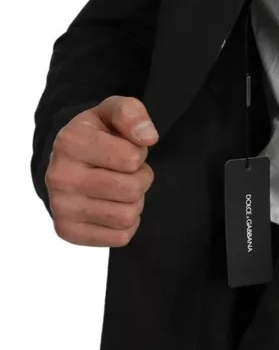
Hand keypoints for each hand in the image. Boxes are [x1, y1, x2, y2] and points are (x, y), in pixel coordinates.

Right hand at [45, 96, 158, 247]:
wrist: (69, 161)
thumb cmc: (99, 134)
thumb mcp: (113, 112)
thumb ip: (132, 113)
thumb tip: (148, 137)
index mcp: (70, 142)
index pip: (132, 159)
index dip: (138, 154)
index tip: (125, 150)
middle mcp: (60, 176)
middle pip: (131, 190)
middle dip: (140, 179)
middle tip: (128, 173)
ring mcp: (61, 207)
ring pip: (127, 216)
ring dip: (134, 202)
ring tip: (120, 188)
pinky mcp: (67, 231)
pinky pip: (120, 237)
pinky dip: (125, 224)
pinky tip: (112, 207)